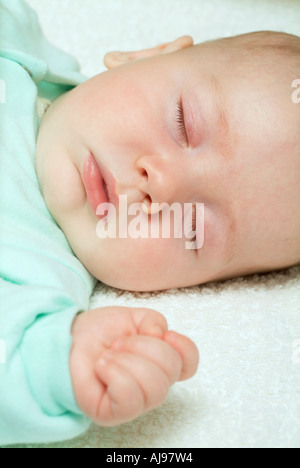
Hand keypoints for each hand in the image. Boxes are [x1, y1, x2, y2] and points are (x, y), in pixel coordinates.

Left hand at [69, 306, 198, 425]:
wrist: (67, 339)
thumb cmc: (100, 332)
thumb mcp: (131, 316)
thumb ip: (154, 321)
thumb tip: (161, 335)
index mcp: (160, 361)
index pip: (189, 364)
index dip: (184, 348)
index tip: (166, 334)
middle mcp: (152, 384)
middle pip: (171, 368)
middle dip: (143, 346)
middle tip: (119, 342)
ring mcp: (135, 402)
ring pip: (154, 385)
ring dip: (128, 360)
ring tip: (108, 355)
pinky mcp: (114, 413)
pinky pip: (130, 397)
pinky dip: (115, 373)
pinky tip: (102, 366)